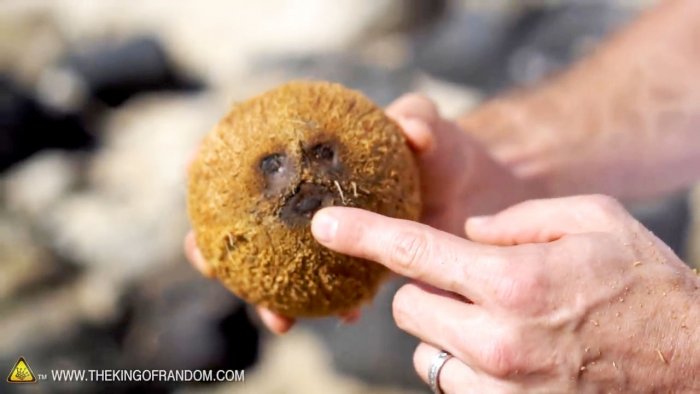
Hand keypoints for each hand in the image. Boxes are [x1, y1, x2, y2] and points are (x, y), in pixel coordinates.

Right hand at [183, 93, 540, 332]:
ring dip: (266, 293)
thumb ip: (419, 119)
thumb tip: (410, 129)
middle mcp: (311, 202)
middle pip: (247, 222)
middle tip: (211, 261)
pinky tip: (338, 316)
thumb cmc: (450, 154)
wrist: (481, 198)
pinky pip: (327, 290)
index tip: (194, 166)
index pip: (252, 154)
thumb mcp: (433, 130)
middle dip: (218, 244)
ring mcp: (328, 239)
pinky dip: (324, 305)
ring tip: (276, 315)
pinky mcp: (353, 269)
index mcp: (314, 160)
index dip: (214, 159)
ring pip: (279, 267)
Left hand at [309, 195, 699, 391]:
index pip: (413, 251)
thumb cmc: (644, 284)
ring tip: (500, 322)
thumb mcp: (593, 220)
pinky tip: (508, 355)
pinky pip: (450, 384)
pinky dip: (463, 365)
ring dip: (447, 331)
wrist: (691, 362)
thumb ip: (519, 219)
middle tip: (473, 283)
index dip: (362, 234)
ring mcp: (499, 386)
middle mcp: (496, 339)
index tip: (324, 226)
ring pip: (425, 350)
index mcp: (511, 280)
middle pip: (409, 306)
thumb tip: (469, 234)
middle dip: (430, 289)